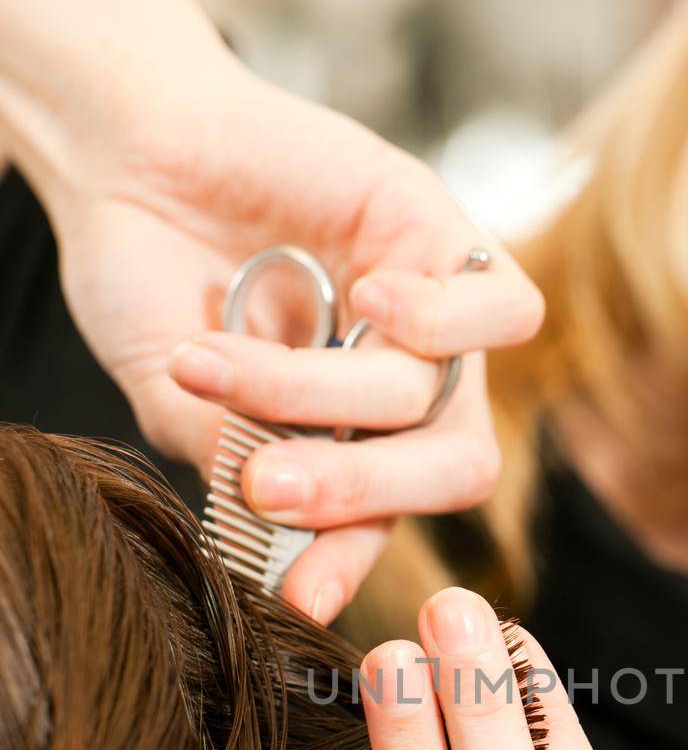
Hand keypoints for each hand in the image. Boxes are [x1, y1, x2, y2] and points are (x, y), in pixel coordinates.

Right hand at [56, 61, 539, 621]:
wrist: (124, 152)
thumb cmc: (147, 273)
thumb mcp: (180, 397)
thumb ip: (234, 462)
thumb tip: (276, 527)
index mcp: (352, 435)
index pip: (384, 519)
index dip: (351, 561)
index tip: (301, 597)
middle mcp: (402, 382)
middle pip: (450, 471)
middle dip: (360, 494)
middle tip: (268, 487)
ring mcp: (429, 312)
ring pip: (440, 397)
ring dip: (333, 399)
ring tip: (232, 376)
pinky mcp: (443, 234)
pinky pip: (502, 309)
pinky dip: (440, 321)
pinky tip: (365, 298)